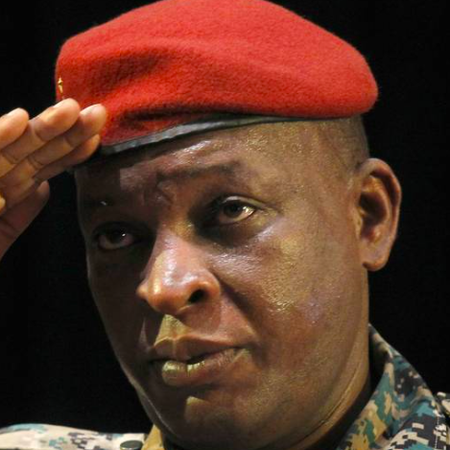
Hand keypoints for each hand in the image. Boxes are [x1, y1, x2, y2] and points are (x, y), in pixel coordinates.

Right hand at [0, 99, 106, 259]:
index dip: (70, 152)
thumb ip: (17, 213)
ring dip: (38, 129)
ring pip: (7, 149)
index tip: (98, 137)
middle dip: (65, 132)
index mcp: (1, 190)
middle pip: (30, 152)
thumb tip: (44, 187)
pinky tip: (17, 121)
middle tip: (99, 113)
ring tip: (69, 110)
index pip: (41, 167)